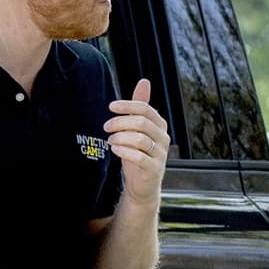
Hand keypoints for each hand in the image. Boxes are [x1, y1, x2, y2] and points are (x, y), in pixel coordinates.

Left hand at [105, 77, 168, 204]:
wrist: (142, 186)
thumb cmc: (138, 155)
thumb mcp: (137, 130)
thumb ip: (139, 108)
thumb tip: (144, 81)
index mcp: (159, 126)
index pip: (145, 109)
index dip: (127, 106)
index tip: (111, 107)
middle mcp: (163, 138)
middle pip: (141, 122)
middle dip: (120, 122)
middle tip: (106, 127)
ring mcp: (160, 154)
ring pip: (140, 139)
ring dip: (120, 137)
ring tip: (110, 141)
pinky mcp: (153, 169)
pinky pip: (139, 157)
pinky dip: (124, 151)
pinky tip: (115, 149)